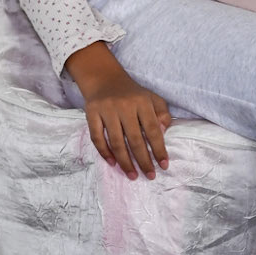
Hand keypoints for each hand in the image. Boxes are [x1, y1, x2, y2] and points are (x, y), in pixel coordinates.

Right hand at [66, 43, 171, 179]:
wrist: (104, 78)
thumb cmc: (132, 93)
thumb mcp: (152, 98)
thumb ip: (162, 113)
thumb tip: (163, 132)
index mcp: (142, 102)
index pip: (153, 130)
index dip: (159, 149)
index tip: (163, 165)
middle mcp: (124, 105)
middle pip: (135, 139)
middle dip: (143, 161)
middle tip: (149, 176)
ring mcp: (106, 110)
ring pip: (116, 142)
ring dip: (125, 162)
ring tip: (132, 175)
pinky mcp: (91, 113)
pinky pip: (97, 138)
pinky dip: (104, 152)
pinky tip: (113, 163)